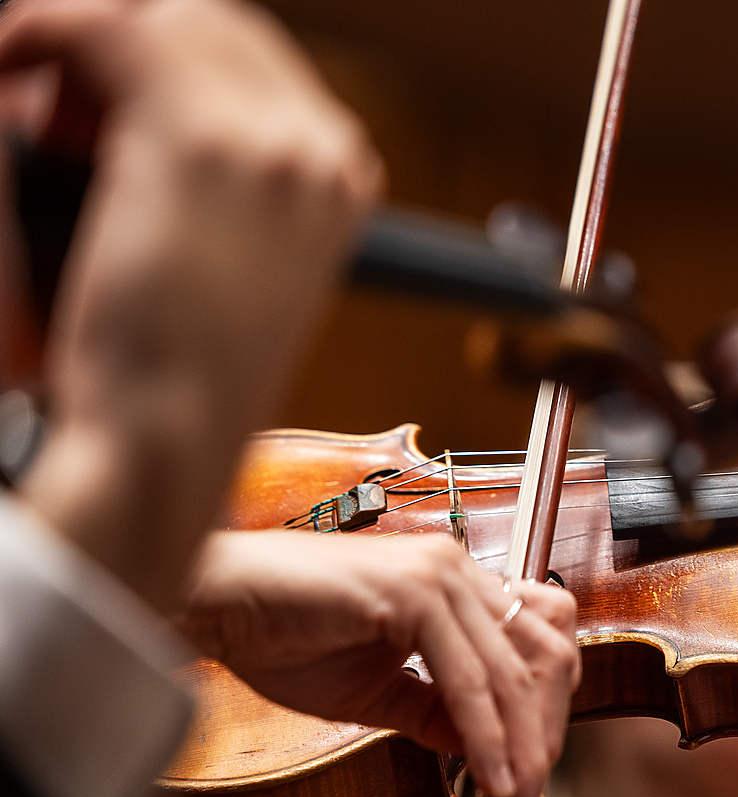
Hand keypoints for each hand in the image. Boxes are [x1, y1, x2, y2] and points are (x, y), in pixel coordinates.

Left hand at [1, 0, 381, 606]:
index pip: (253, 61)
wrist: (163, 446)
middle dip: (119, 32)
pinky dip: (44, 35)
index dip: (159, 55)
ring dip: (76, 30)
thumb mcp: (215, 267)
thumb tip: (122, 110)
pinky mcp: (199, 140)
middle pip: (212, 22)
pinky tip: (11, 72)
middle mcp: (324, 152)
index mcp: (340, 183)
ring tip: (22, 75)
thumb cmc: (170, 384)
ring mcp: (273, 142)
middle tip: (39, 74)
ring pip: (159, 12)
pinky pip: (106, 25)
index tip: (85, 87)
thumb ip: (205, 189)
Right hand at [181, 531, 579, 796]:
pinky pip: (467, 680)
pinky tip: (490, 778)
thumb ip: (436, 712)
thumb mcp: (377, 691)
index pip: (535, 651)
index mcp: (457, 585)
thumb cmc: (282, 639)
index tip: (530, 783)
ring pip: (512, 674)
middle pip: (542, 661)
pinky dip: (486, 736)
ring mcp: (441, 576)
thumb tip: (487, 752)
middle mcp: (459, 571)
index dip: (543, 720)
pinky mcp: (415, 594)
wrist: (215, 608)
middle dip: (542, 740)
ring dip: (521, 749)